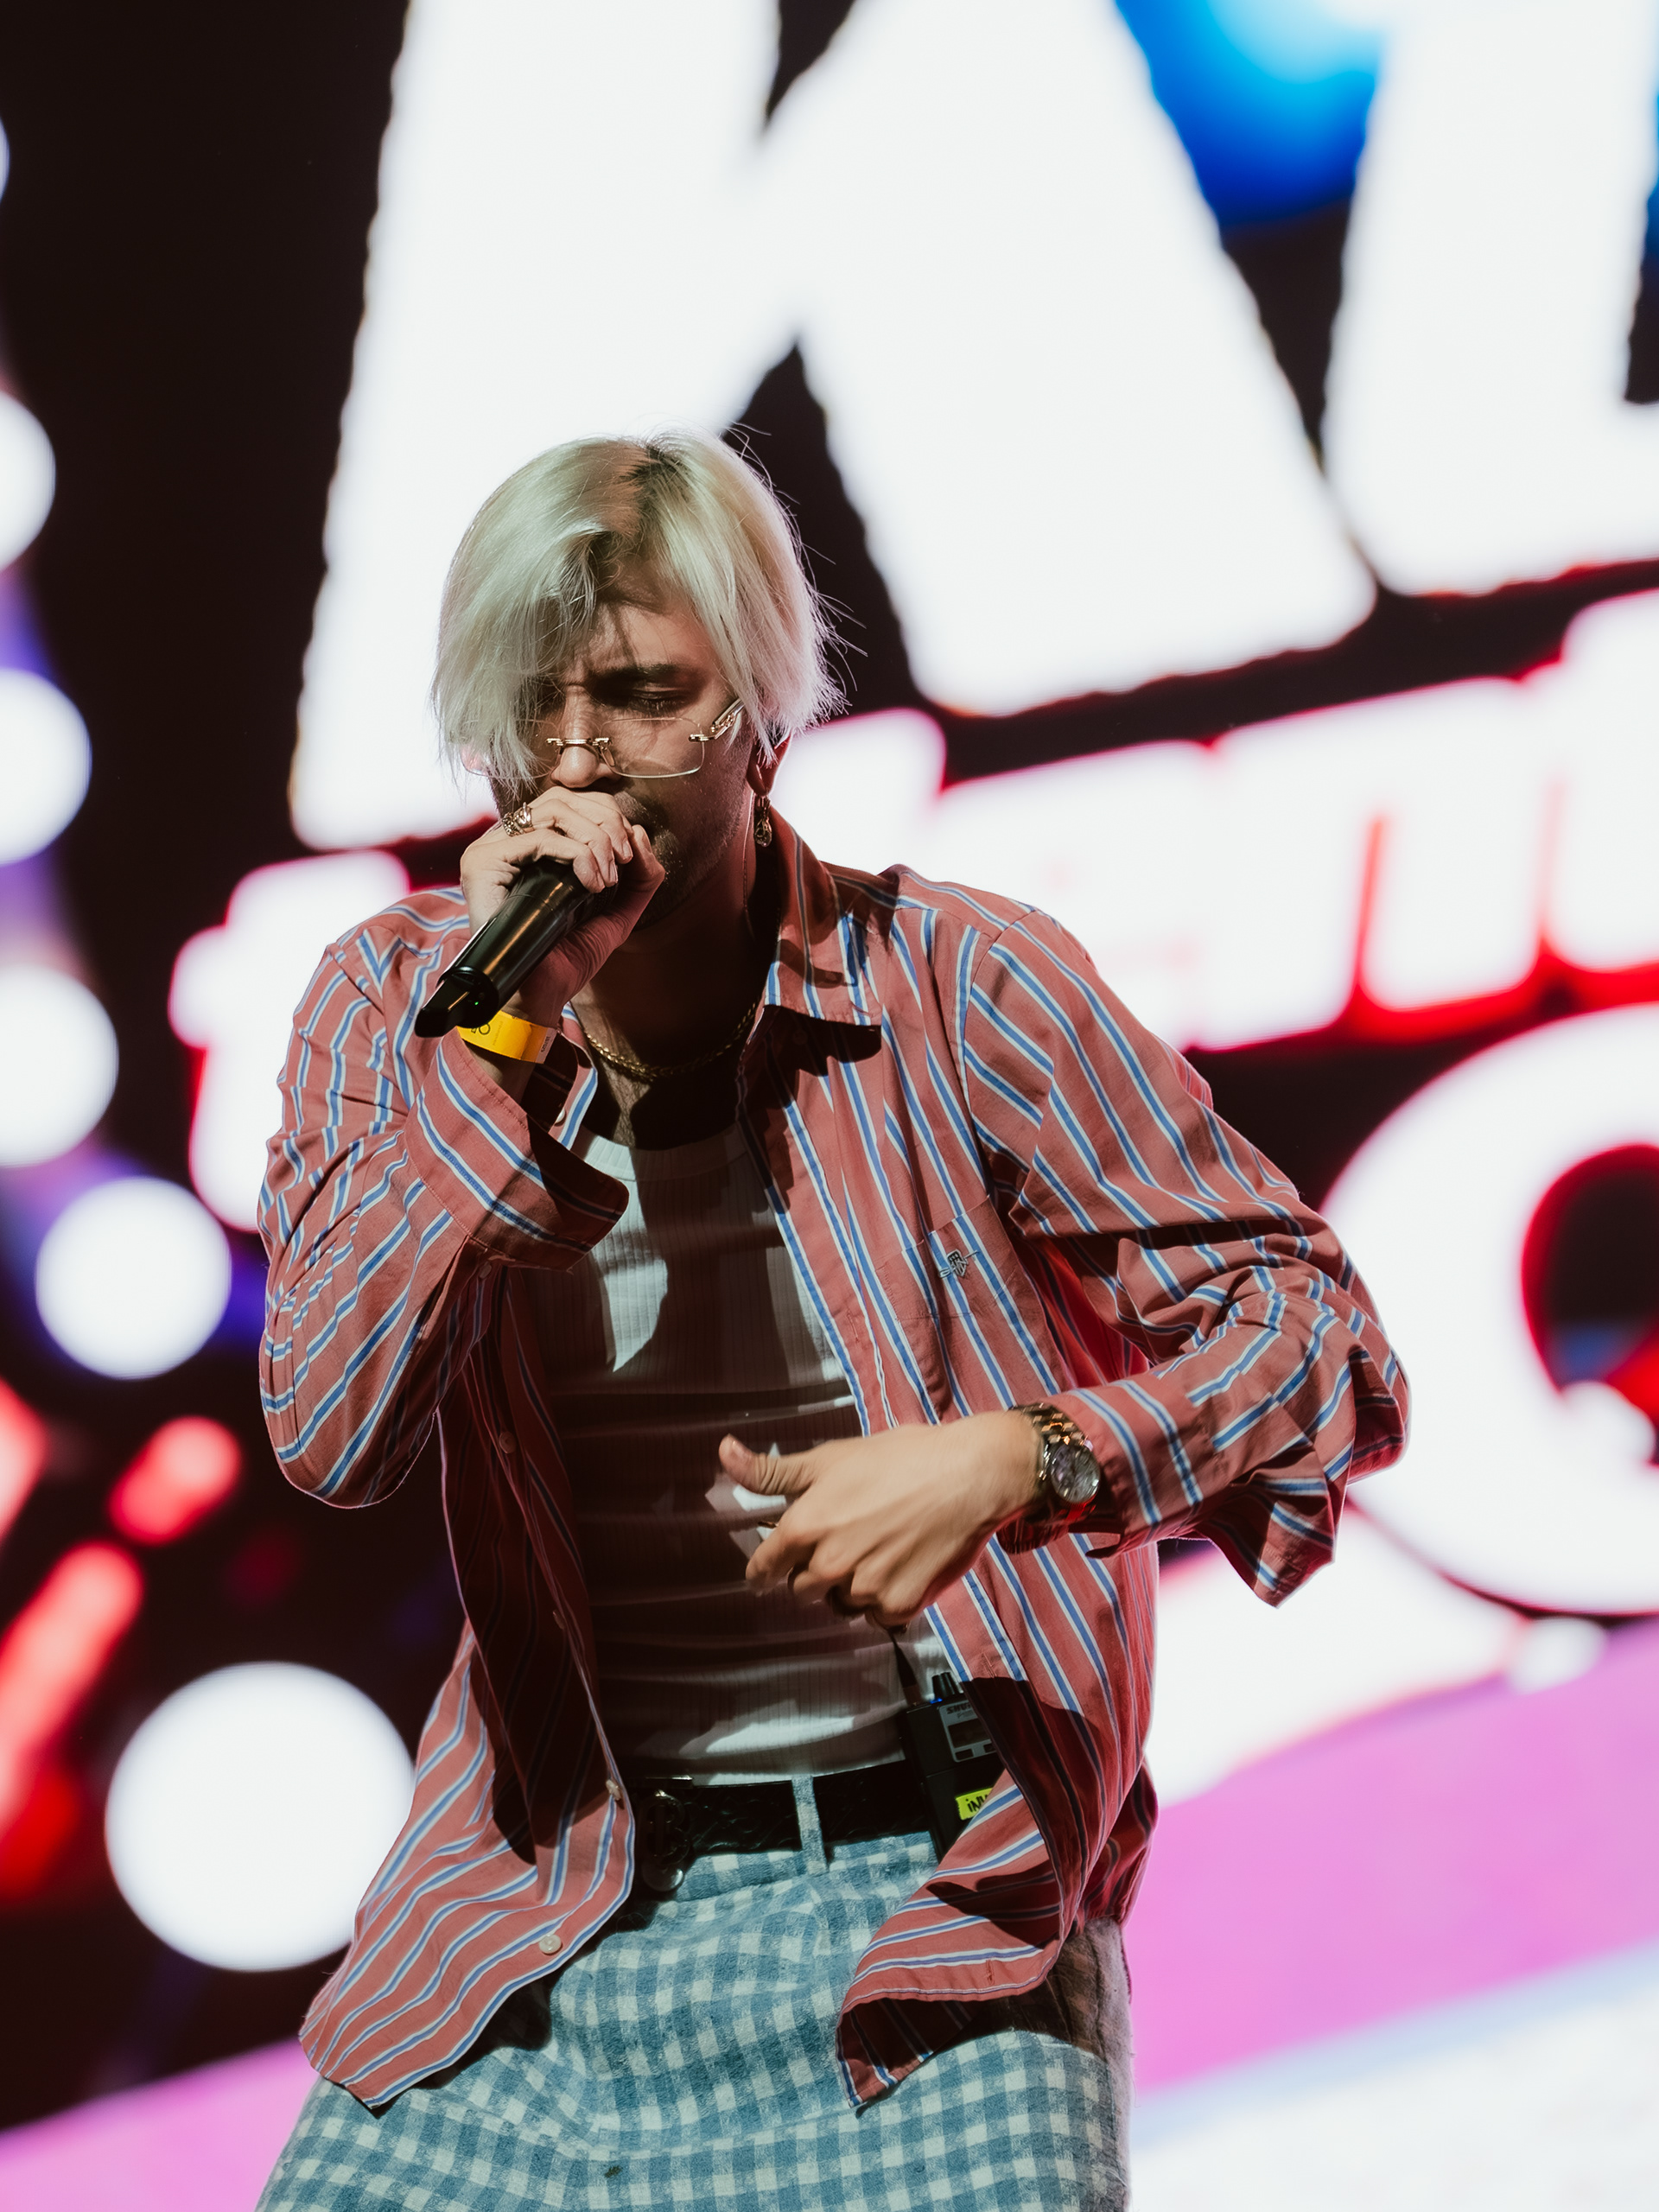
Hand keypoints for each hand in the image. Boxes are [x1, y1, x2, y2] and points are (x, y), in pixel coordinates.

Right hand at [458, 791, 663, 1027]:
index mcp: (533, 844)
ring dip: (595, 840)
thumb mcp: (616, 914)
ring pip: (554, 811)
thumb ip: (638, 878)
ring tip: (606, 879)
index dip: (608, 816)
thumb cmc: (567, 959)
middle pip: (564, 797)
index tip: (629, 856)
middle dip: (606, 824)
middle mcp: (508, 840)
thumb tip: (641, 832)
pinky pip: (538, 838)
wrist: (536, 997)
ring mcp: (491, 848)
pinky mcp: (482, 862)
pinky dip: (577, 856)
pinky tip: (592, 886)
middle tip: (624, 862)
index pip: (572, 800)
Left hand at [728, 1412, 1038, 1627]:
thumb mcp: (830, 1457)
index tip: (769, 1571)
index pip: (764, 1569)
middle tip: (844, 1542)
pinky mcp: (901, 1605)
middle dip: (815, 1572)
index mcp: (805, 1527)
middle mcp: (830, 1565)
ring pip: (842, 1604)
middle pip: (803, 1589)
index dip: (764, 1569)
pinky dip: (885, 1600)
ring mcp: (866, 1589)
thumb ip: (773, 1470)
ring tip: (879, 1550)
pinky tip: (902, 1567)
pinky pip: (878, 1616)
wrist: (969, 1475)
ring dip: (852, 1587)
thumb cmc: (900, 1459)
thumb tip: (722, 1453)